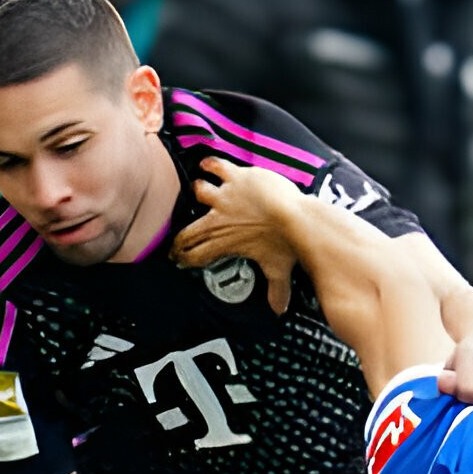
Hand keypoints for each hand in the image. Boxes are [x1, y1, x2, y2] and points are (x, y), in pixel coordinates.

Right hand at [175, 158, 303, 313]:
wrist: (295, 216)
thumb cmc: (287, 242)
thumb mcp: (279, 270)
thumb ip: (277, 291)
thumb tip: (279, 309)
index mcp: (225, 243)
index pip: (196, 254)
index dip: (184, 258)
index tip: (179, 259)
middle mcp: (219, 219)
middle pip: (189, 227)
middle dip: (181, 234)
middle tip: (178, 239)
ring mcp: (225, 196)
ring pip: (199, 191)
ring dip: (198, 191)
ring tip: (196, 191)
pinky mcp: (235, 176)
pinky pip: (214, 166)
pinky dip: (209, 164)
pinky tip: (206, 164)